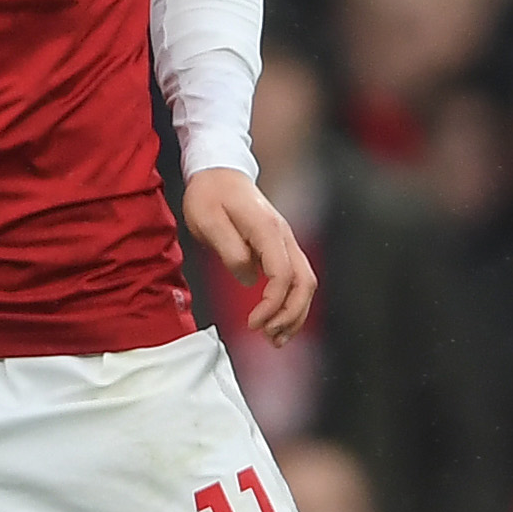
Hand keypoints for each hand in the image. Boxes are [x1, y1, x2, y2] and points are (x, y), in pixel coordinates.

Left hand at [183, 167, 315, 343]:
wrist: (219, 172)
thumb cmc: (209, 195)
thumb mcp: (207, 221)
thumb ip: (229, 250)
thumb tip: (248, 278)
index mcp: (267, 230)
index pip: (282, 275)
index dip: (272, 305)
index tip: (252, 323)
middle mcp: (283, 236)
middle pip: (304, 283)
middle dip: (290, 315)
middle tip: (268, 337)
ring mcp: (285, 242)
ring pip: (305, 283)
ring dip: (294, 314)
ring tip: (275, 339)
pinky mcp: (280, 248)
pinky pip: (295, 279)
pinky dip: (290, 304)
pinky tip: (276, 321)